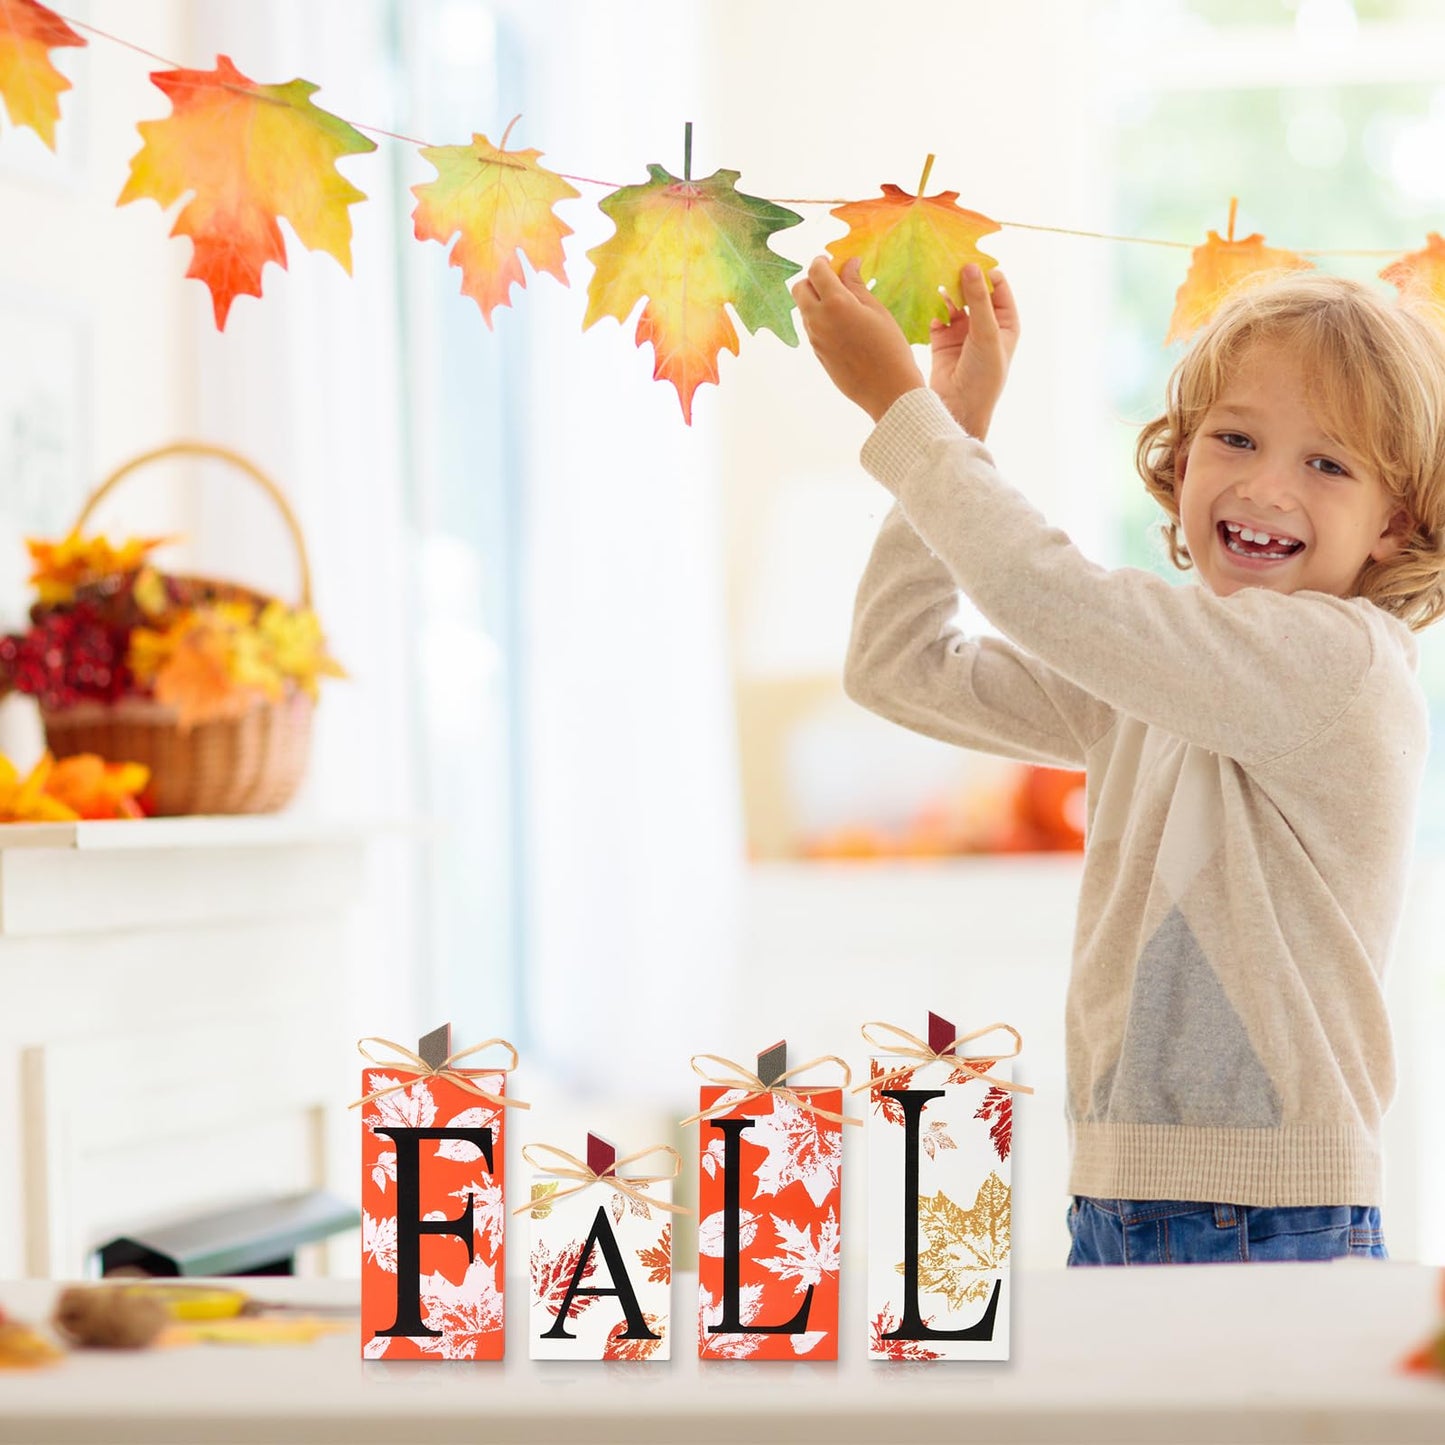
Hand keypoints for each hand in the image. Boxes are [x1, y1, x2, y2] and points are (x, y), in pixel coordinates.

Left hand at [791, 256, 925, 421]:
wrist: (887, 391)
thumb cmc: (890, 348)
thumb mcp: (876, 310)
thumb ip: (856, 285)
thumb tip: (848, 263)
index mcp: (835, 304)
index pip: (815, 270)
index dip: (822, 262)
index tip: (833, 262)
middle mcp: (818, 320)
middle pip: (799, 288)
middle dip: (812, 280)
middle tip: (834, 282)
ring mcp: (814, 339)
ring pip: (803, 309)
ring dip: (815, 300)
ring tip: (843, 305)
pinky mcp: (817, 354)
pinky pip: (811, 328)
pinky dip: (820, 318)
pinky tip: (843, 325)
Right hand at [928, 264, 1019, 439]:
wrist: (958, 410)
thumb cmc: (983, 376)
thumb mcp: (985, 334)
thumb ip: (977, 300)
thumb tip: (970, 266)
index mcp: (1005, 323)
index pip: (997, 287)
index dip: (985, 272)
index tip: (968, 259)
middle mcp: (985, 325)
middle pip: (973, 291)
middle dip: (962, 278)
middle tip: (946, 261)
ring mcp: (962, 333)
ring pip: (953, 302)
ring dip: (945, 291)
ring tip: (934, 278)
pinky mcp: (941, 341)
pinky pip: (936, 316)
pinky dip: (931, 308)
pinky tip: (925, 299)